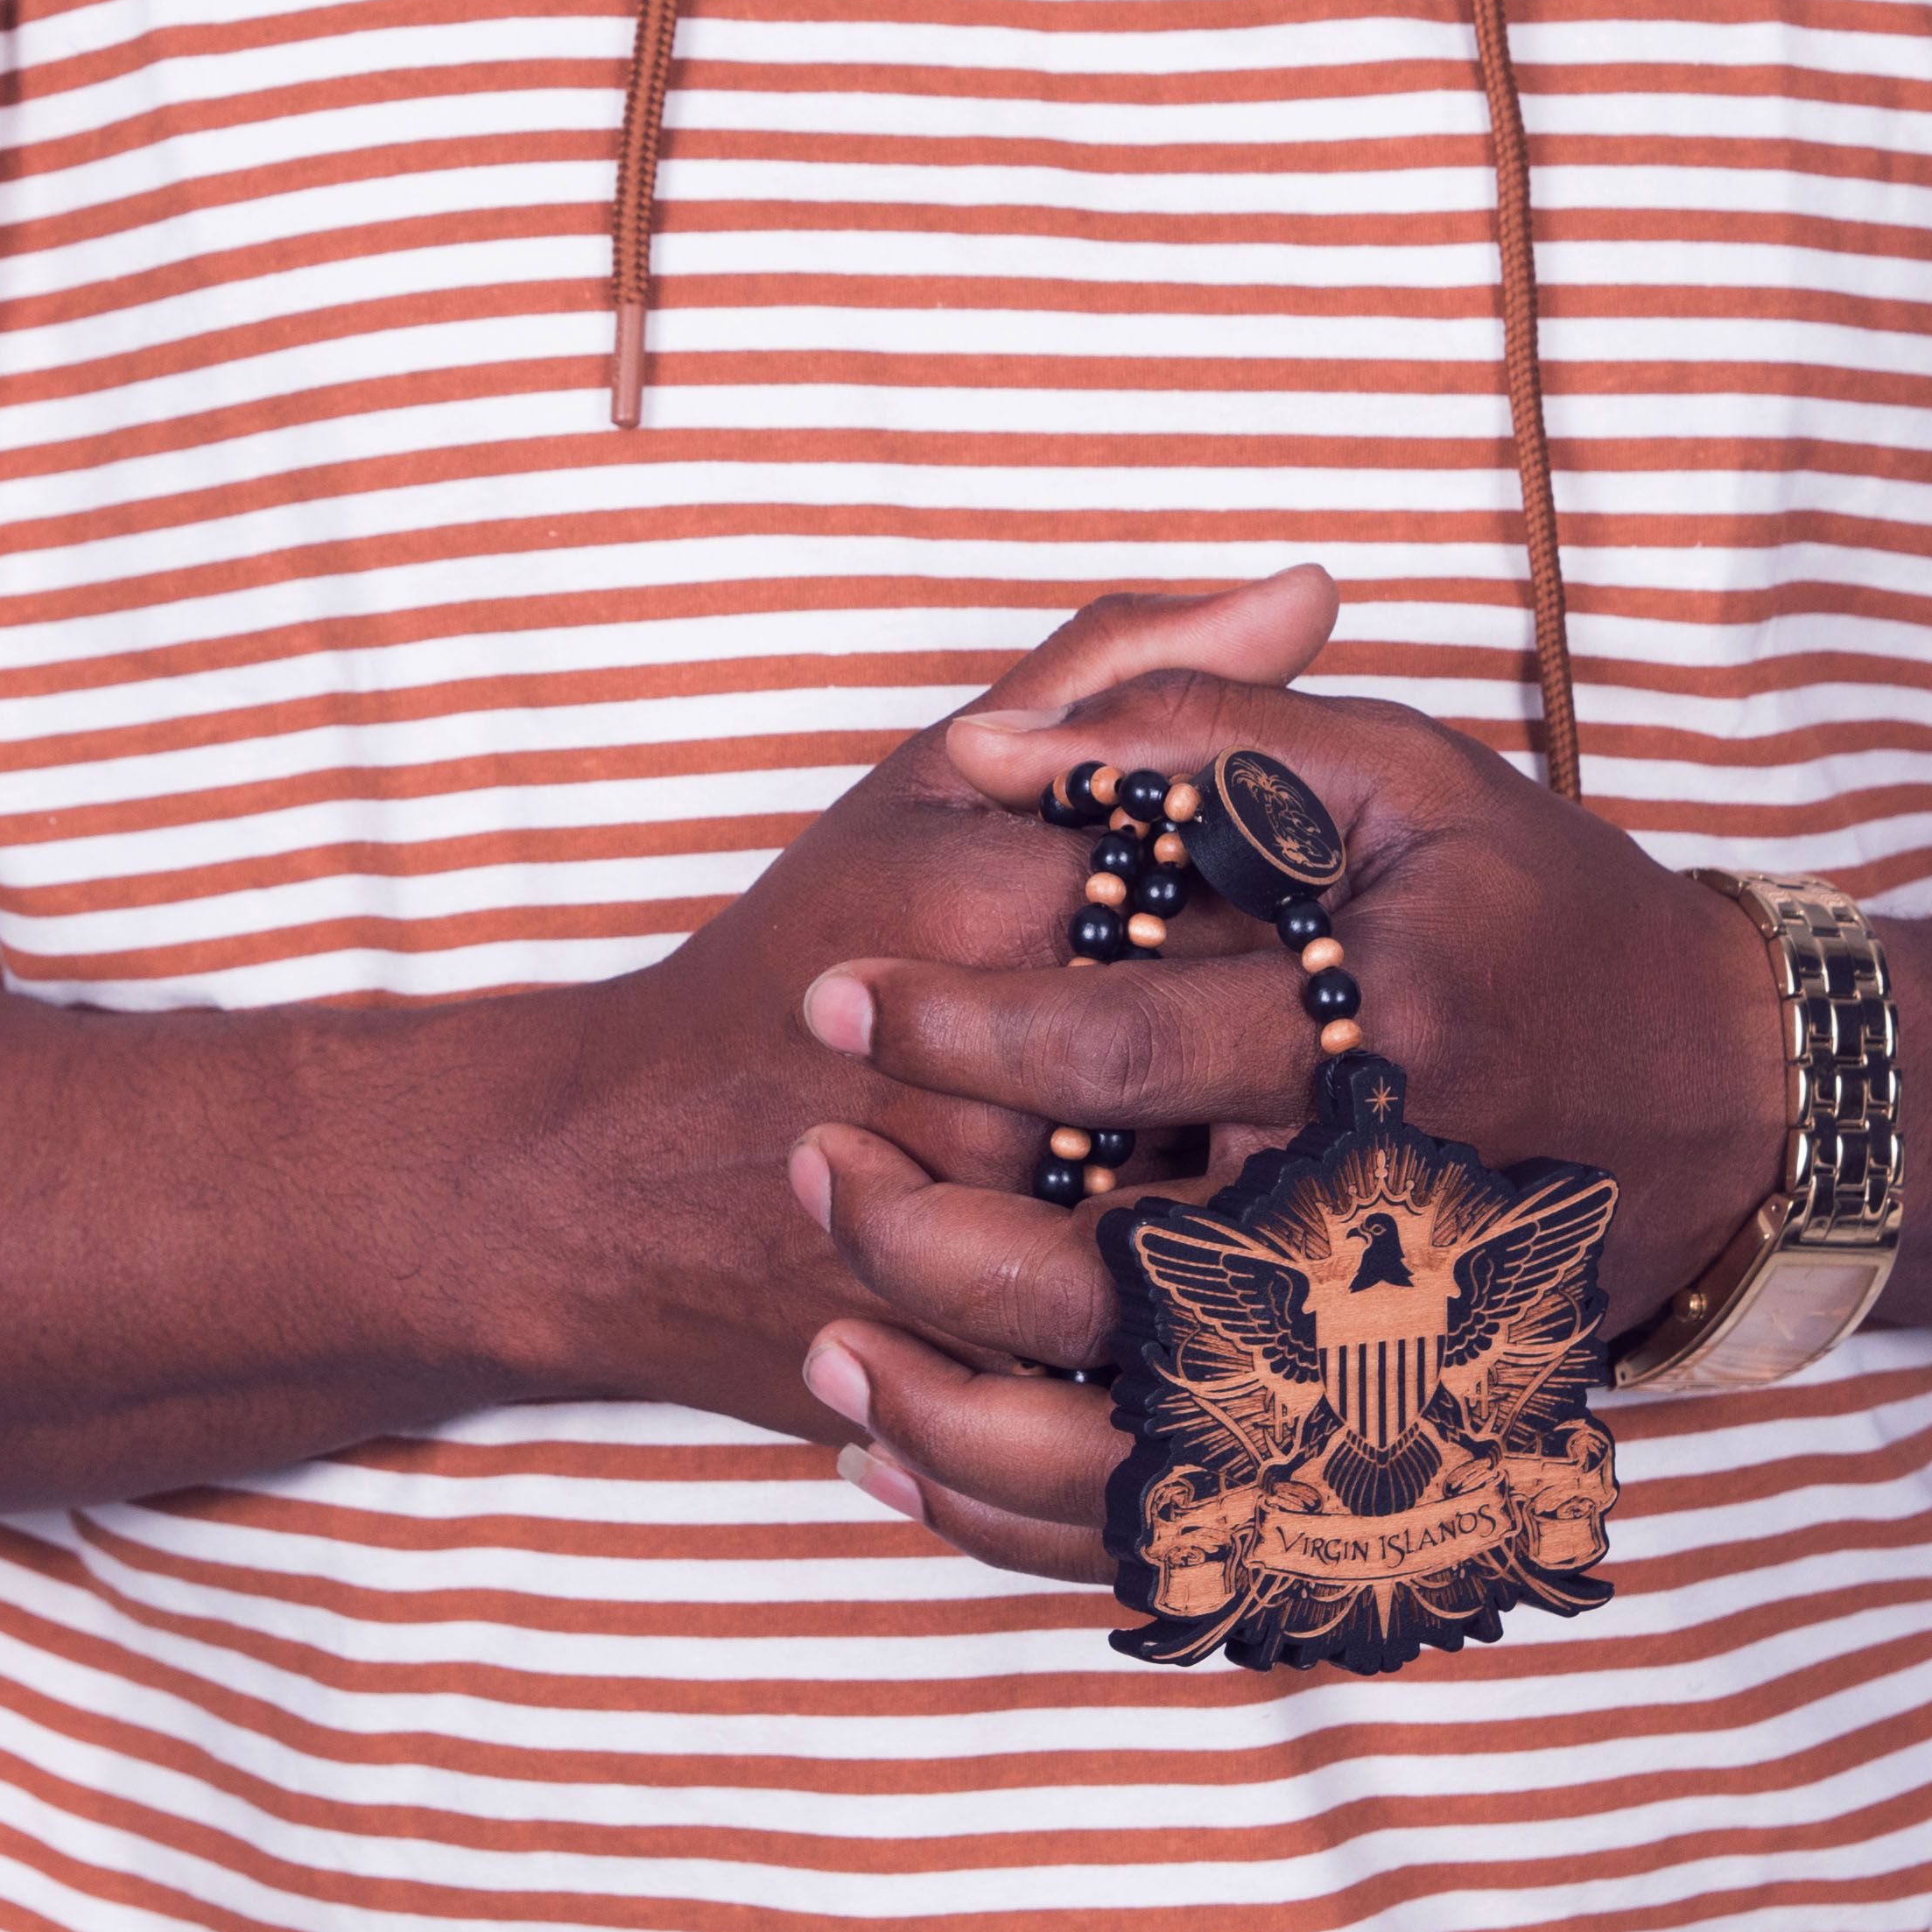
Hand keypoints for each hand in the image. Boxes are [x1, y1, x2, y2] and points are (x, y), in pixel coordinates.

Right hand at [511, 564, 1351, 1447]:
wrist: (617, 1173)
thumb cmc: (789, 957)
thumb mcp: (931, 781)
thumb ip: (1118, 673)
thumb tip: (1313, 590)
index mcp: (1005, 912)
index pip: (1261, 884)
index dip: (1312, 895)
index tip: (1294, 902)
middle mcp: (1012, 1071)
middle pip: (1262, 1051)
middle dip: (1286, 1042)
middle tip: (1271, 1028)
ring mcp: (1006, 1223)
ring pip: (1233, 1200)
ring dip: (1260, 1167)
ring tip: (1227, 1129)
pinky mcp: (1001, 1341)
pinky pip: (1171, 1321)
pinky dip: (1200, 1281)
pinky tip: (1185, 1235)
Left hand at [788, 617, 1780, 1586]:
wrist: (1736, 1105)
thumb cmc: (1551, 920)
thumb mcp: (1406, 776)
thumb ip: (1202, 732)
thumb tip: (994, 744)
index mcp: (1371, 1050)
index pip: (1115, 1057)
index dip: (951, 1027)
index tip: (832, 999)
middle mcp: (1376, 1228)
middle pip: (1099, 1276)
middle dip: (919, 1235)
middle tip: (808, 1167)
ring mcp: (1386, 1363)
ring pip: (1127, 1443)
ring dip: (951, 1409)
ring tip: (832, 1339)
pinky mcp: (1383, 1449)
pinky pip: (1180, 1528)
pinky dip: (1026, 1519)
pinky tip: (906, 1465)